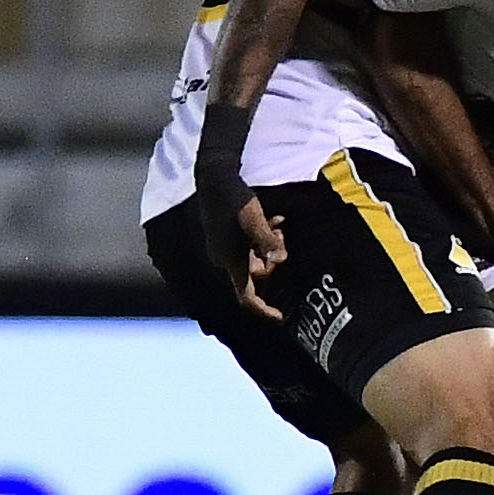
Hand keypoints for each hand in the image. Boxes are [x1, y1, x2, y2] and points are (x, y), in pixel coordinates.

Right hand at [198, 179, 287, 318]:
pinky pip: (249, 247)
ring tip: (276, 224)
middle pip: (255, 276)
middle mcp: (225, 260)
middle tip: (281, 238)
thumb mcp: (253, 218)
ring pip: (254, 259)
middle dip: (273, 262)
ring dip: (269, 247)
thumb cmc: (233, 198)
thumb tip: (281, 259)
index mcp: (231, 261)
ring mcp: (225, 249)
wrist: (213, 177)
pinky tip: (273, 219)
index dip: (263, 310)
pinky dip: (263, 239)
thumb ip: (266, 239)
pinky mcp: (226, 237)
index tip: (281, 318)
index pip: (246, 297)